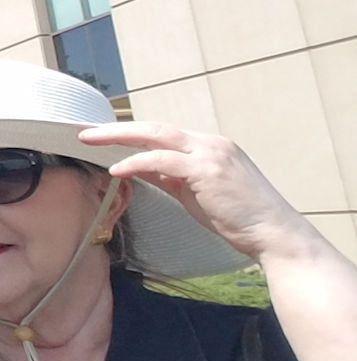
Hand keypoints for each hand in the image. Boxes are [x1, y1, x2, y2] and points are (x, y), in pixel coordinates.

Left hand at [76, 122, 316, 263]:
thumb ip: (172, 177)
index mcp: (209, 145)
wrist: (274, 234)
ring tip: (90, 141)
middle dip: (117, 128)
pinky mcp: (207, 169)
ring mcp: (210, 153)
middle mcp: (210, 143)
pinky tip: (117, 169)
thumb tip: (142, 169)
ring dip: (119, 137)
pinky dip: (137, 162)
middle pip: (154, 127)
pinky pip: (163, 159)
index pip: (162, 132)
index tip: (103, 136)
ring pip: (156, 135)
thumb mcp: (197, 193)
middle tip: (84, 130)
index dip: (131, 133)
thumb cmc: (238, 217)